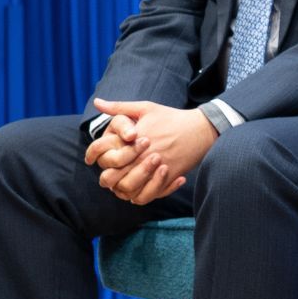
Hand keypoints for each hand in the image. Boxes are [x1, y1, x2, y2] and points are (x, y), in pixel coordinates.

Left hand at [88, 99, 219, 204]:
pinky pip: (149, 196)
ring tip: (127, 181)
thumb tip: (97, 102)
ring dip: (124, 189)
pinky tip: (141, 188)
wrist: (200, 128)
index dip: (98, 160)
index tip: (98, 160)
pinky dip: (142, 196)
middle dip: (110, 178)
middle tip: (114, 173)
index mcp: (133, 140)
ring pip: (129, 190)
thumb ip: (119, 108)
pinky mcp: (167, 177)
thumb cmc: (171, 117)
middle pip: (114, 178)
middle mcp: (142, 156)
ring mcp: (155, 169)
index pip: (106, 158)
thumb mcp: (145, 108)